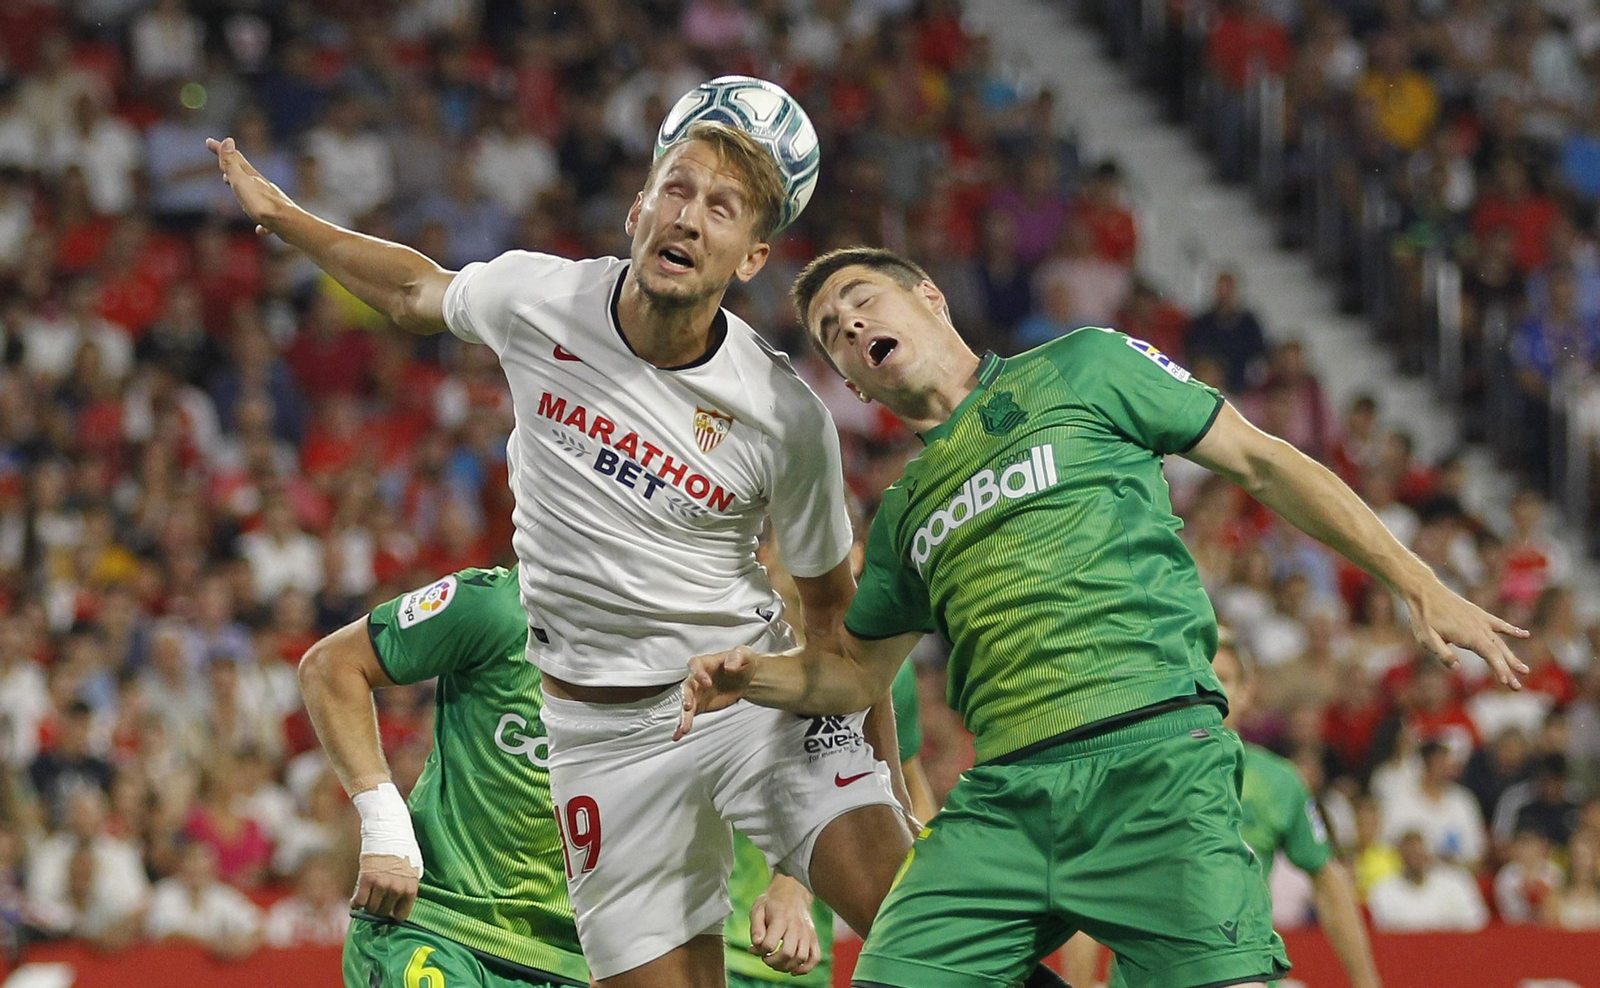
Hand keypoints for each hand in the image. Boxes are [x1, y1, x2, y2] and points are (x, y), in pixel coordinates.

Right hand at [205, 136, 291, 235]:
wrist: (287, 223)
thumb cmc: (261, 203)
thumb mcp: (241, 182)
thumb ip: (232, 164)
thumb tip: (228, 140)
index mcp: (251, 177)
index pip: (234, 158)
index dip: (220, 149)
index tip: (209, 141)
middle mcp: (262, 186)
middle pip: (244, 174)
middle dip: (232, 168)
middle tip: (222, 165)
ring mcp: (271, 202)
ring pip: (255, 193)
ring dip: (244, 189)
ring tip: (237, 190)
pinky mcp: (277, 219)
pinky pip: (266, 220)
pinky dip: (261, 221)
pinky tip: (260, 230)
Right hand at [351, 852, 420, 920]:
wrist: (389, 833)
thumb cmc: (402, 851)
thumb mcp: (413, 871)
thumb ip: (407, 887)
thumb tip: (399, 905)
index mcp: (411, 888)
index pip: (401, 915)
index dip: (393, 914)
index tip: (389, 912)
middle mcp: (397, 889)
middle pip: (384, 912)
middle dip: (379, 909)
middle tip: (376, 903)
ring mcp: (381, 885)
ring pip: (371, 908)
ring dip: (367, 906)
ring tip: (367, 900)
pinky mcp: (367, 879)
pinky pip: (359, 901)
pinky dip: (355, 904)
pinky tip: (355, 901)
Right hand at [673, 646, 756, 740]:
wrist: (746, 678)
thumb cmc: (742, 662)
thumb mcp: (743, 655)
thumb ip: (736, 657)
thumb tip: (730, 667)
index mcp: (705, 663)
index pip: (695, 665)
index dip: (698, 673)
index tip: (707, 683)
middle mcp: (696, 678)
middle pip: (686, 687)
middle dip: (686, 697)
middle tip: (688, 706)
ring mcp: (696, 693)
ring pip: (686, 705)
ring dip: (684, 716)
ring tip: (684, 729)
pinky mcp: (699, 706)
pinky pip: (688, 716)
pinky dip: (682, 725)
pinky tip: (678, 735)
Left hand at [748, 875, 819, 975]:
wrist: (793, 892)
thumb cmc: (772, 903)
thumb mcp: (758, 909)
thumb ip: (755, 927)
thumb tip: (756, 944)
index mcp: (781, 919)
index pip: (769, 944)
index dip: (759, 951)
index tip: (755, 948)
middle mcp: (796, 927)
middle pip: (787, 953)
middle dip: (773, 962)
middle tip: (765, 958)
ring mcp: (807, 933)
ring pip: (801, 958)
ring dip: (786, 967)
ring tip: (776, 963)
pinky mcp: (813, 938)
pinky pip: (815, 957)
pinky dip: (805, 968)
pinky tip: (793, 970)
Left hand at [1401, 579, 1528, 688]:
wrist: (1424, 590)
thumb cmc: (1423, 616)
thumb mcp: (1426, 638)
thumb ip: (1442, 653)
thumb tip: (1457, 668)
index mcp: (1468, 635)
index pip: (1490, 655)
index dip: (1499, 669)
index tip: (1506, 682)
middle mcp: (1479, 628)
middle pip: (1498, 652)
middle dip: (1508, 670)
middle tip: (1517, 687)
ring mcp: (1481, 620)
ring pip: (1500, 642)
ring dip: (1512, 657)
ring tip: (1524, 670)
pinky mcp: (1479, 614)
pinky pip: (1499, 624)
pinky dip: (1512, 630)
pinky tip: (1525, 635)